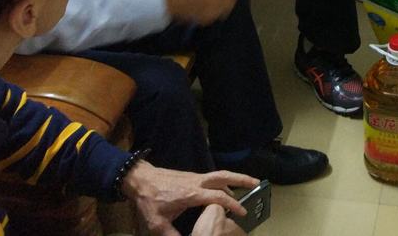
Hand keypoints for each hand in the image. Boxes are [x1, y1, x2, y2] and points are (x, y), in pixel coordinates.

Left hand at [122, 161, 256, 235]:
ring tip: (247, 184)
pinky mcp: (191, 176)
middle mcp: (197, 182)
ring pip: (219, 175)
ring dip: (234, 178)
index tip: (243, 213)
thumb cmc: (149, 200)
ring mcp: (194, 177)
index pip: (218, 197)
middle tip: (258, 183)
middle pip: (224, 177)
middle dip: (242, 179)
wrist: (140, 179)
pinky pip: (212, 177)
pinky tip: (224, 189)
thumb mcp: (158, 223)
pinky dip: (223, 181)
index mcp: (192, 193)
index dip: (232, 205)